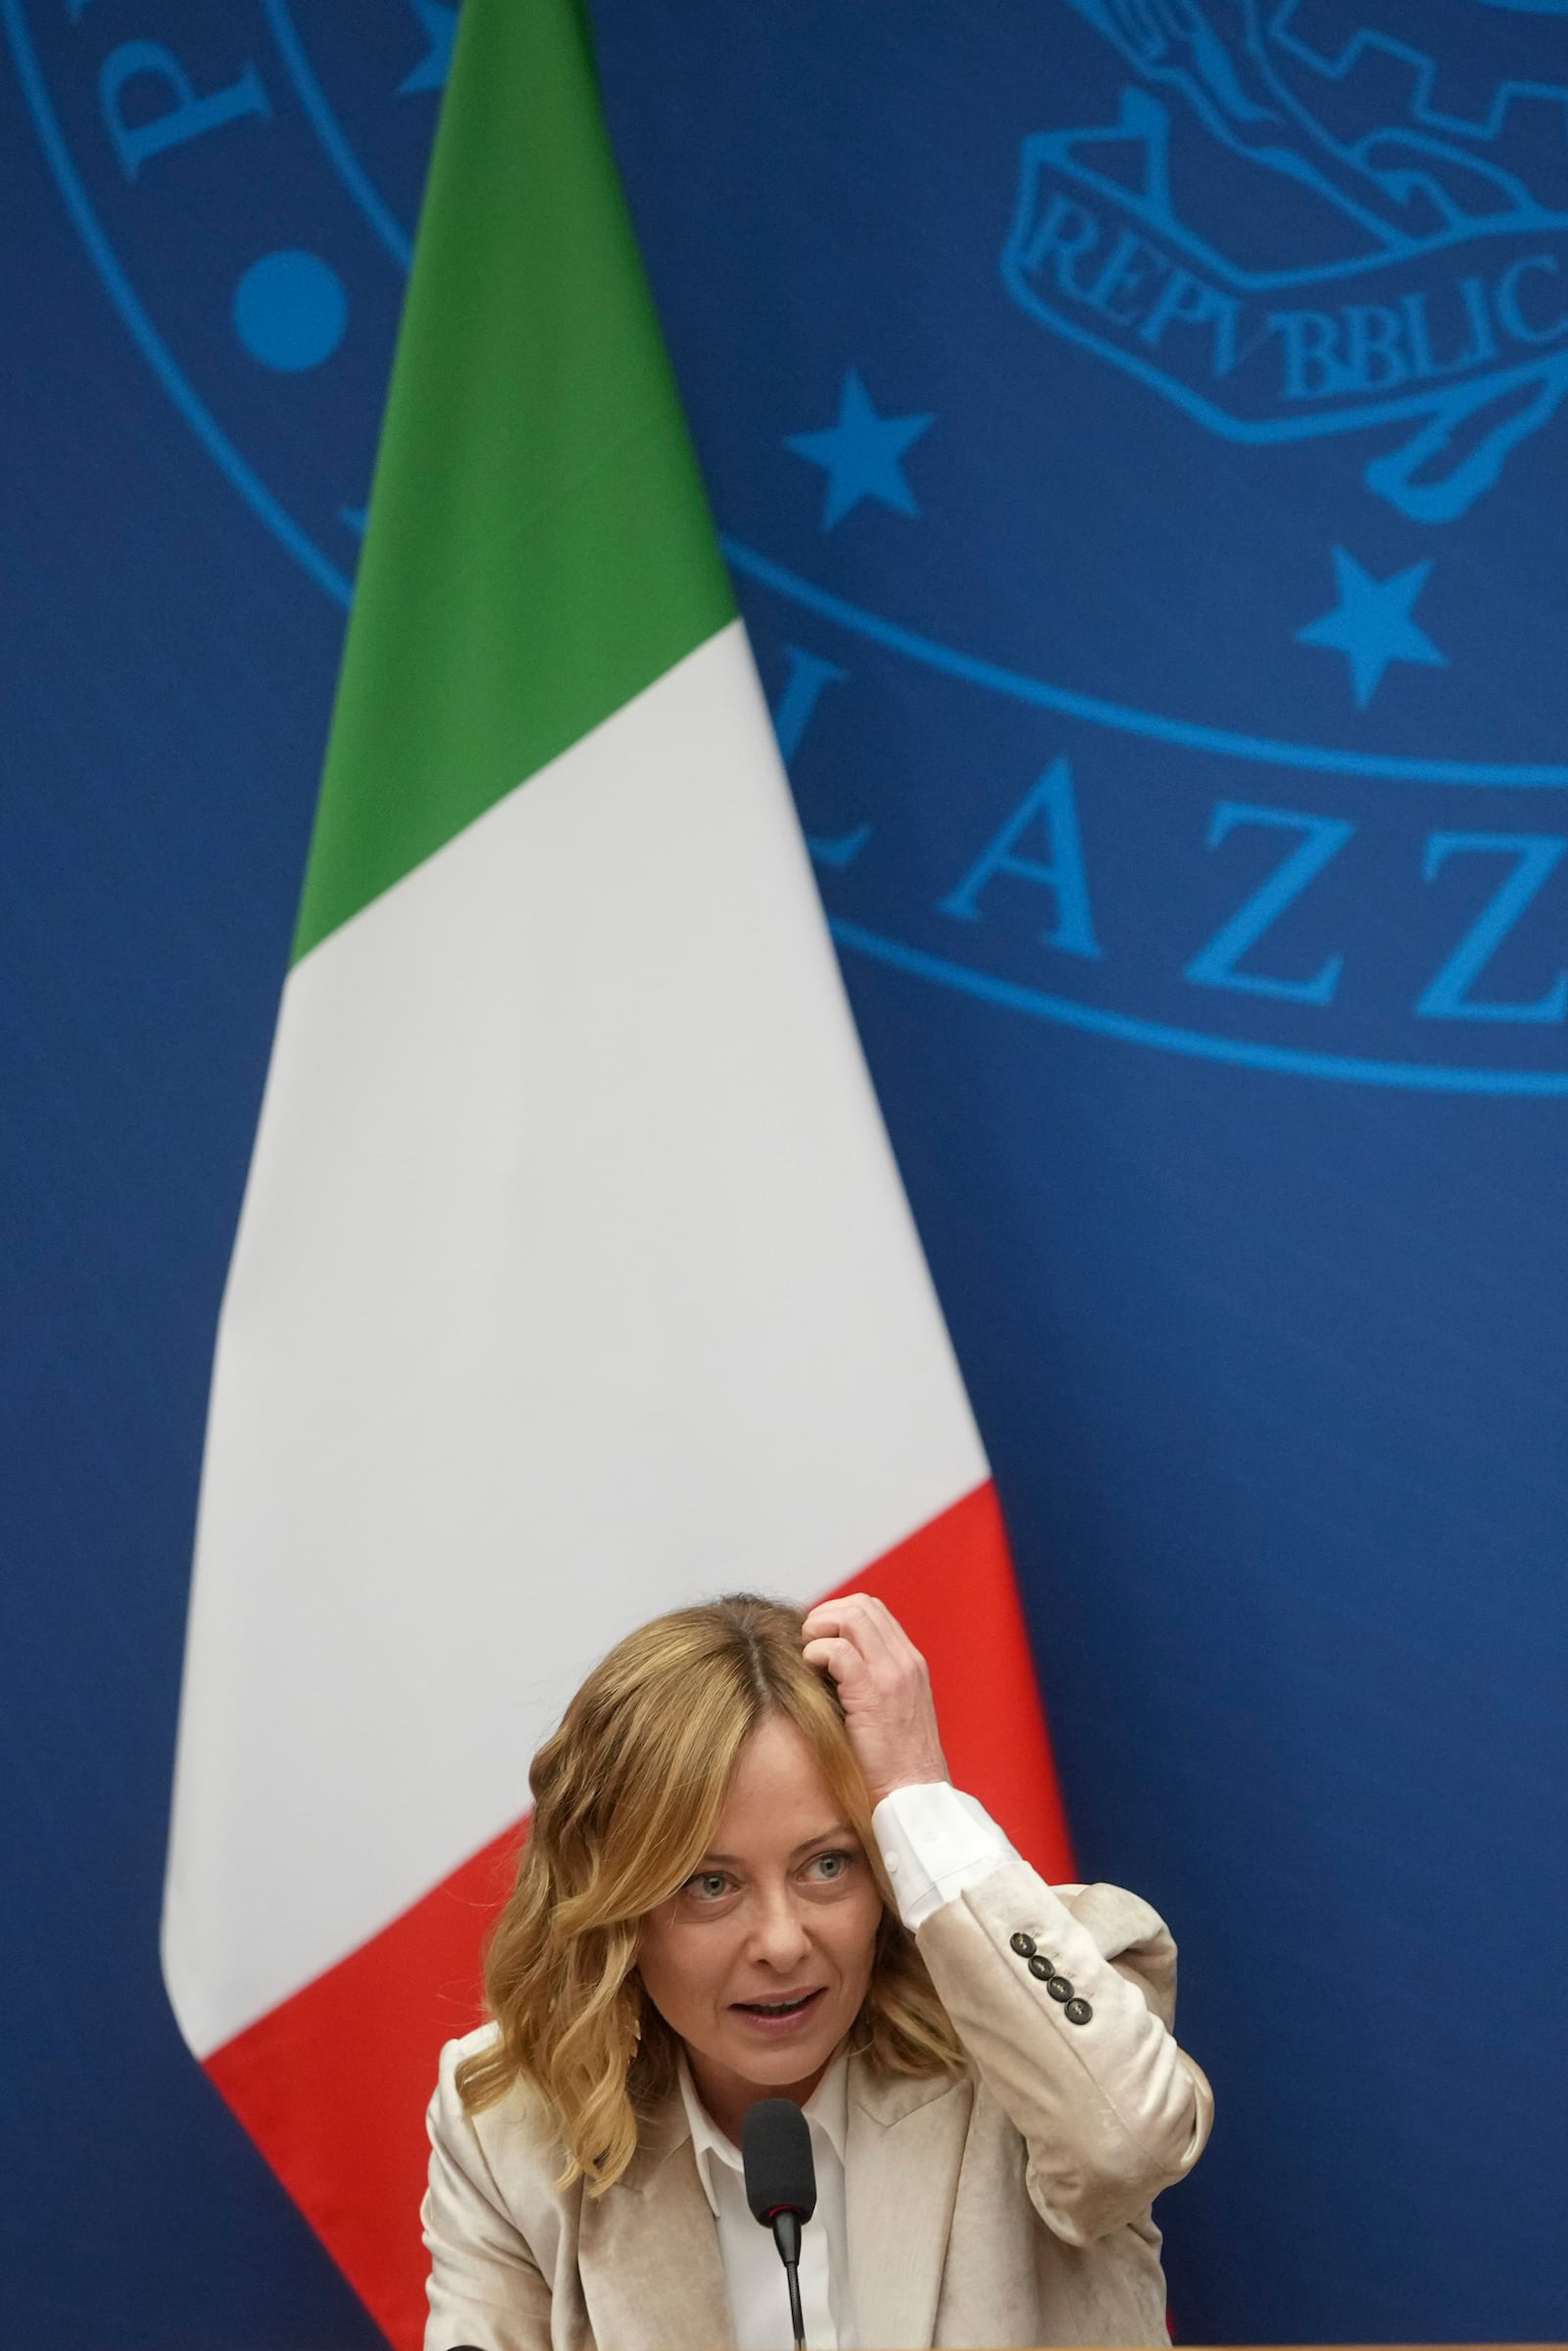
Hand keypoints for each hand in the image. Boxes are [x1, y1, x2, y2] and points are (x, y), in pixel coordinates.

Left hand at [801, 1593, 948, 1807]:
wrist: (915, 1797)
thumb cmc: (896, 1765)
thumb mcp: (892, 1713)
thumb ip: (873, 1682)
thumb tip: (830, 1664)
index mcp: (910, 1663)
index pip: (873, 1610)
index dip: (839, 1614)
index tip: (819, 1639)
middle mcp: (906, 1662)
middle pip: (861, 1605)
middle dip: (825, 1615)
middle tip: (807, 1643)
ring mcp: (892, 1676)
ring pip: (852, 1617)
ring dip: (819, 1629)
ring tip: (809, 1656)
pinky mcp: (872, 1695)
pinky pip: (838, 1651)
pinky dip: (816, 1653)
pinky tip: (810, 1672)